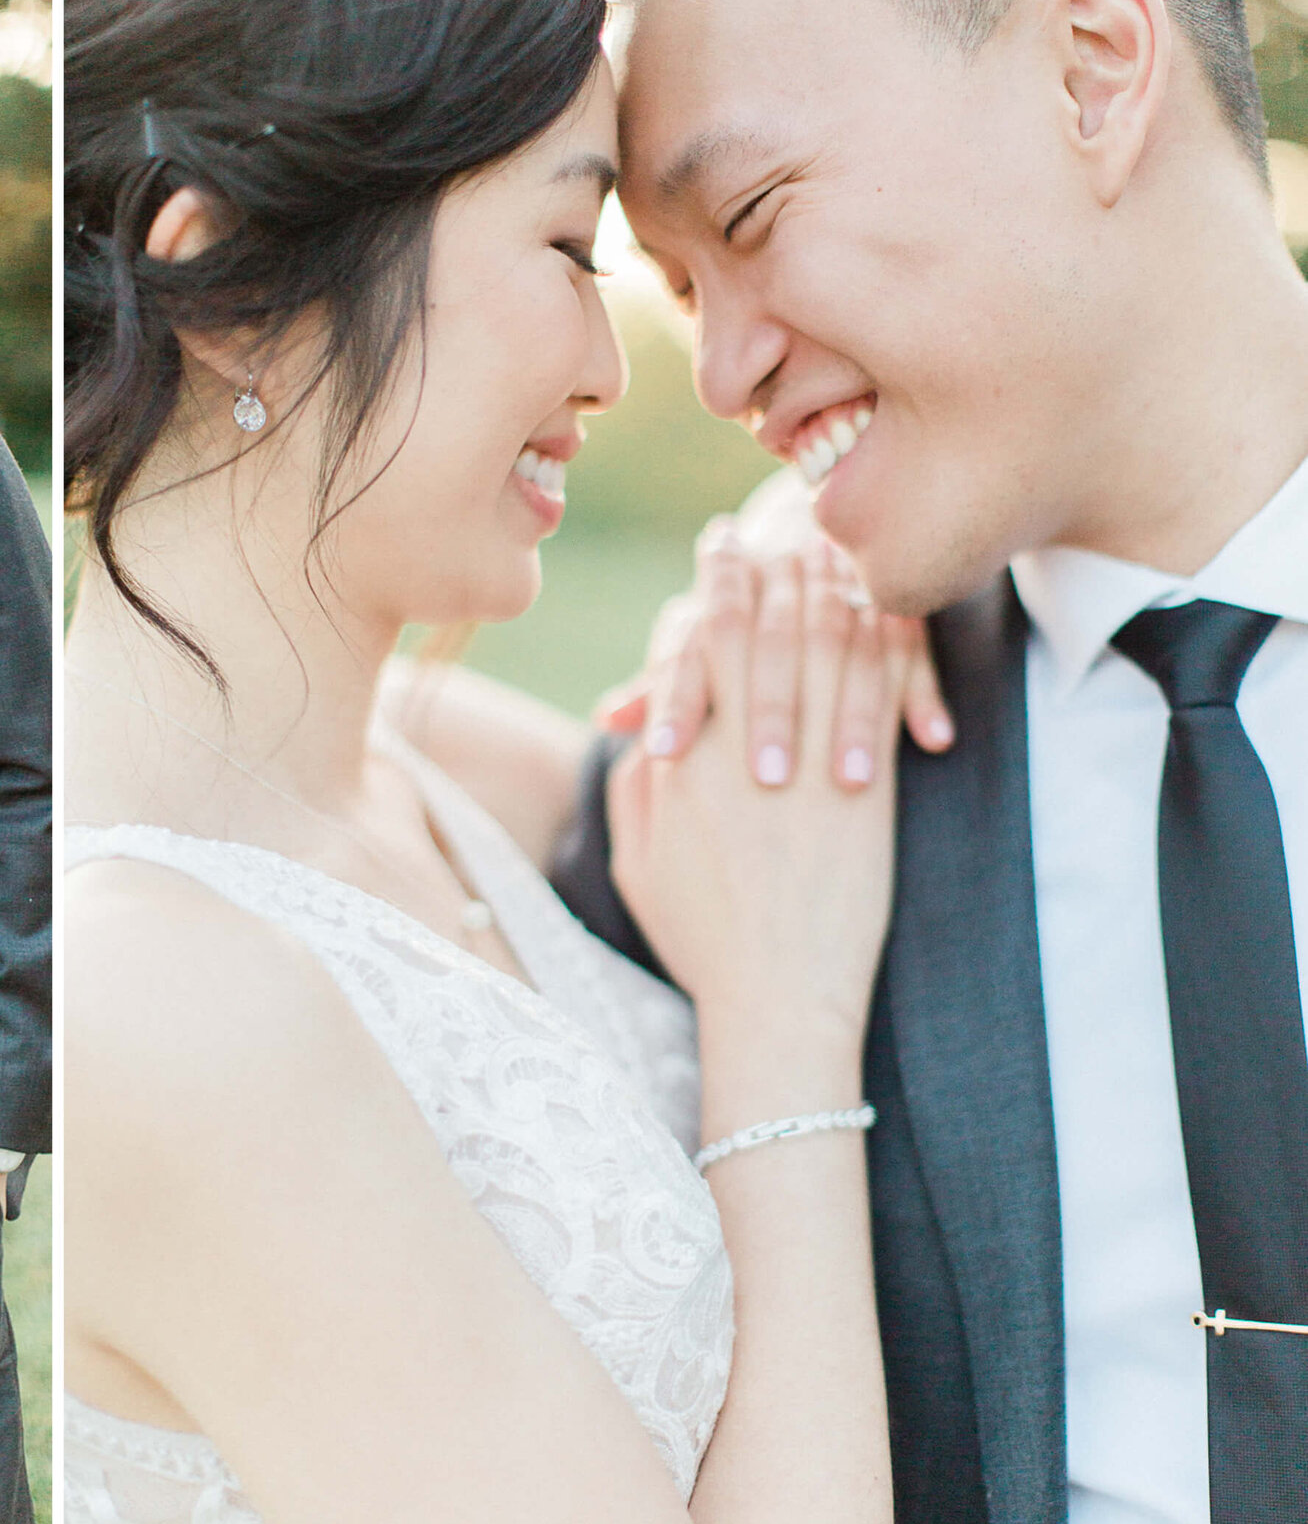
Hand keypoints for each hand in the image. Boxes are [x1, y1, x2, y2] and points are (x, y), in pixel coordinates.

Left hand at [597, 505, 951, 789]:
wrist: (813, 528)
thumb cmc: (740, 614)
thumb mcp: (700, 645)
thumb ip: (664, 686)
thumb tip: (609, 720)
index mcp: (719, 600)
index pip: (689, 649)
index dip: (676, 700)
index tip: (663, 758)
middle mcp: (777, 583)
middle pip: (771, 647)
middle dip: (769, 713)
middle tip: (766, 781)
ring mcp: (842, 590)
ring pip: (847, 647)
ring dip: (851, 714)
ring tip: (849, 781)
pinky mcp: (898, 605)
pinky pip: (916, 646)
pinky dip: (924, 690)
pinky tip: (934, 740)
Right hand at [606, 538, 921, 1103]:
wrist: (781, 1000)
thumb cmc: (701, 940)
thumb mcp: (639, 862)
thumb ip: (636, 788)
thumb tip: (644, 730)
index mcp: (684, 767)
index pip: (700, 649)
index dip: (712, 589)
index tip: (718, 550)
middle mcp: (746, 755)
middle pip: (764, 632)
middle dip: (771, 567)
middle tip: (778, 523)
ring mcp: (811, 771)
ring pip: (825, 654)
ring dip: (830, 590)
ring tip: (833, 548)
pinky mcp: (867, 793)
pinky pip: (876, 699)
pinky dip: (882, 647)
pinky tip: (886, 613)